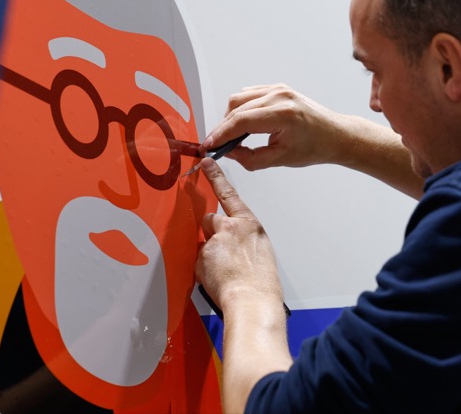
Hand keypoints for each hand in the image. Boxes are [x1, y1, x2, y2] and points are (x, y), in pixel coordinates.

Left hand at [195, 158, 283, 313]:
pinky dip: (204, 269)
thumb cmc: (261, 280)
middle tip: (224, 255)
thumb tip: (232, 243)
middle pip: (210, 219)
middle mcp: (231, 227)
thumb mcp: (260, 249)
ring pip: (204, 241)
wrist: (253, 299)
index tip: (206, 162)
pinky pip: (198, 260)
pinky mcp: (202, 256)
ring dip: (209, 252)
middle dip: (212, 233)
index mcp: (249, 224)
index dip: (216, 177)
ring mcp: (215, 240)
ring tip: (224, 271)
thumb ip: (244, 238)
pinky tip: (217, 278)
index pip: (229, 194)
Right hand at [202, 84, 345, 170]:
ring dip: (230, 117)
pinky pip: (249, 94)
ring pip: (239, 98)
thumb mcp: (280, 159)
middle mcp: (280, 96)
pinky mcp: (278, 88)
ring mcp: (279, 89)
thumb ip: (250, 158)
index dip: (220, 134)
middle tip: (218, 145)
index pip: (241, 121)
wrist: (334, 135)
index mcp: (283, 114)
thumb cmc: (315, 146)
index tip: (209, 145)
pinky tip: (244, 124)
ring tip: (233, 137)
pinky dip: (241, 109)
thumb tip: (228, 152)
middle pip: (236, 107)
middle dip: (222, 128)